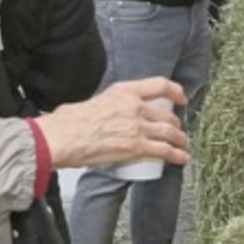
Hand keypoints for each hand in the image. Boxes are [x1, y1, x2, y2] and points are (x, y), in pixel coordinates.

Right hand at [33, 77, 189, 168]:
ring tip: (183, 145)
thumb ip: (111, 103)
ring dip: (180, 140)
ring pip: (169, 133)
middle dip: (175, 124)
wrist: (60, 139)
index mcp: (124, 91)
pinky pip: (164, 151)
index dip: (176, 91)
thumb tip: (111, 110)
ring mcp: (136, 127)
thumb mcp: (96, 100)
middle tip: (176, 130)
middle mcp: (134, 106)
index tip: (181, 99)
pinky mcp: (135, 147)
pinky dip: (177, 155)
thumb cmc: (69, 122)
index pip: (160, 85)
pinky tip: (182, 158)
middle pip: (167, 114)